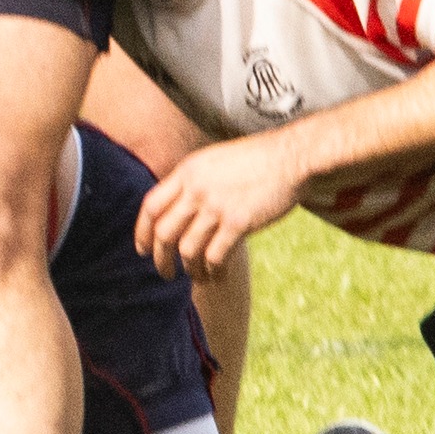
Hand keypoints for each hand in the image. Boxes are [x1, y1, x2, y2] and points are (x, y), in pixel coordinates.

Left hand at [135, 135, 303, 279]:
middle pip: (164, 232)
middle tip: (165, 273)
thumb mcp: (214, 161)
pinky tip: (217, 275)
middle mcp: (196, 189)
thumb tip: (176, 209)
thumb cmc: (256, 159)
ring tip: (197, 277)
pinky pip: (215, 256)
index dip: (142, 232)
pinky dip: (213, 271)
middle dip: (161, 259)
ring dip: (190, 269)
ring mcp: (216, 206)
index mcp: (187, 172)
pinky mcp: (239, 222)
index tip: (143, 249)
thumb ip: (193, 181)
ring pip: (188, 249)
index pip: (151, 206)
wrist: (291, 156)